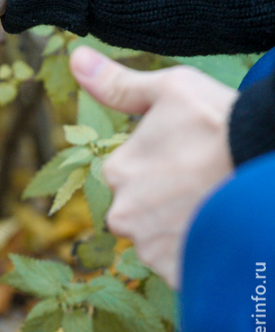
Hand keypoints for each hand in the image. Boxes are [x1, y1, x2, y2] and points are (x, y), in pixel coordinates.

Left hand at [70, 47, 237, 287]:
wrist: (270, 169)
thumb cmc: (222, 125)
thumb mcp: (171, 91)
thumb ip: (118, 84)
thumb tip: (76, 58)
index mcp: (117, 172)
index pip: (128, 173)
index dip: (161, 165)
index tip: (190, 158)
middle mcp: (123, 214)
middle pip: (140, 208)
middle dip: (164, 199)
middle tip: (204, 184)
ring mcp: (151, 248)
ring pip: (159, 237)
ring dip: (181, 227)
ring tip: (213, 206)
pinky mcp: (177, 273)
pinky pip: (180, 264)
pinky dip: (194, 253)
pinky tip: (216, 232)